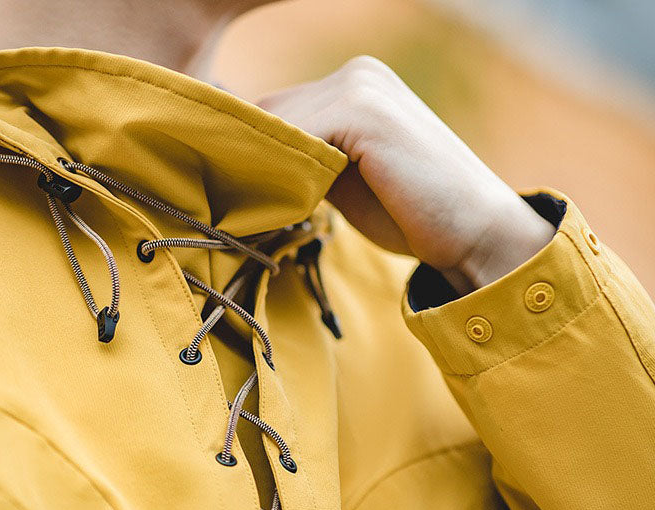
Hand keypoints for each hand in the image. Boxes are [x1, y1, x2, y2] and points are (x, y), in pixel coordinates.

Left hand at [256, 56, 554, 292]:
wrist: (474, 232)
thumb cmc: (410, 214)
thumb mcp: (346, 180)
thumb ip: (308, 161)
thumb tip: (254, 168)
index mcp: (356, 85)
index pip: (276, 110)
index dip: (254, 153)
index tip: (239, 193)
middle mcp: (356, 73)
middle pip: (267, 111)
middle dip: (251, 157)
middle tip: (240, 204)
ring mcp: (361, 87)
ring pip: (274, 124)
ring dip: (261, 168)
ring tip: (254, 210)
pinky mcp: (363, 112)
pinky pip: (295, 138)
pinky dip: (280, 172)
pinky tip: (280, 206)